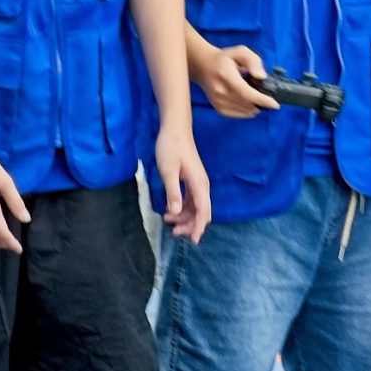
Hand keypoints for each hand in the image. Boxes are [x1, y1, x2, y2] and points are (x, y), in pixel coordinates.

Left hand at [158, 128, 212, 243]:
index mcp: (199, 184)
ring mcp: (198, 183)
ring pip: (195, 207)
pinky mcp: (192, 180)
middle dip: (190, 225)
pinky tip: (170, 210)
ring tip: (167, 221)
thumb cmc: (171, 147)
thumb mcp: (168, 171)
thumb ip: (172, 192)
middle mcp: (202, 186)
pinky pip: (191, 200)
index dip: (199, 227)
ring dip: (184, 217)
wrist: (175, 129)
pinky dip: (182, 208)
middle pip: (201, 212)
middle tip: (174, 232)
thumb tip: (175, 212)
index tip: (193, 241)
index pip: (203, 212)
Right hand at [198, 43, 279, 118]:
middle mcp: (220, 91)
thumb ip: (253, 61)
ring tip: (256, 95)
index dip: (262, 100)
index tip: (275, 104)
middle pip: (248, 104)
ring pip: (245, 111)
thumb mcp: (240, 51)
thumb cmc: (225, 59)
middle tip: (267, 93)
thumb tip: (261, 77)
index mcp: (226, 75)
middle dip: (262, 102)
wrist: (203, 66)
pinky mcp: (219, 109)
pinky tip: (249, 102)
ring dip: (256, 106)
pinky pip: (240, 115)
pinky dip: (248, 110)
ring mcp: (218, 102)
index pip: (246, 92)